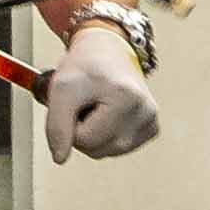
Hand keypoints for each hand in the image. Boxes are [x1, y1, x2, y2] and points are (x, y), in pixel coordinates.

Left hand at [43, 23, 158, 162]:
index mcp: (125, 97)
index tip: (76, 101)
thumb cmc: (85, 66)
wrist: (108, 51)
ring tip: (98, 107)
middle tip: (86, 103)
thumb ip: (56, 125)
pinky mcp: (152, 128)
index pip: (84, 139)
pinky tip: (110, 114)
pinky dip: (108, 135)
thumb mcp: (61, 88)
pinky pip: (120, 148)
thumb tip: (61, 158)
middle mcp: (145, 111)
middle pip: (97, 150)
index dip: (70, 123)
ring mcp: (151, 121)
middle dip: (82, 130)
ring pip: (108, 152)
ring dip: (94, 134)